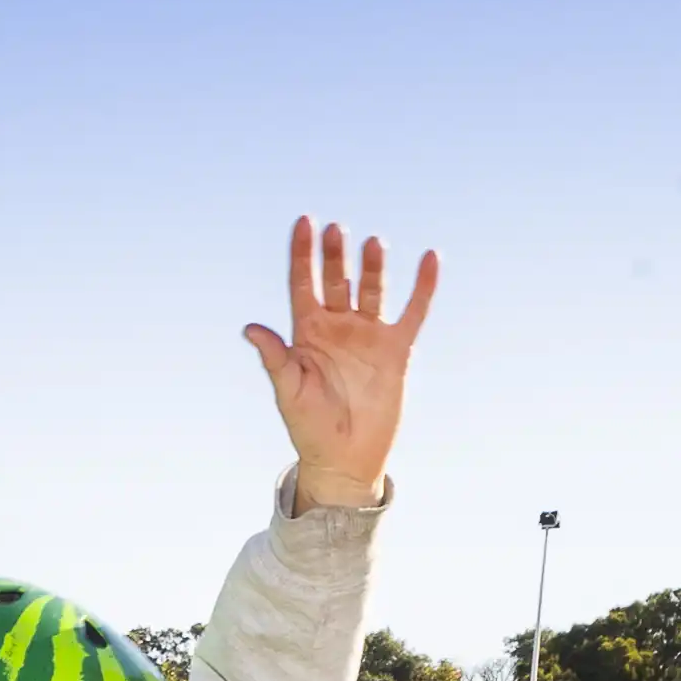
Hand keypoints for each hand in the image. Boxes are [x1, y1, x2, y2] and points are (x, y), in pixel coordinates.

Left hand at [242, 214, 435, 510]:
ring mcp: (368, 335)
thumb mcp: (289, 391)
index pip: (302, 283)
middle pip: (336, 280)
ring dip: (372, 267)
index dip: (302, 254)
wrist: (345, 457)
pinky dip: (422, 286)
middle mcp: (337, 326)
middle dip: (335, 256)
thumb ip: (274, 358)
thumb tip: (251, 328)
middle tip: (336, 230)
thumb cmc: (310, 427)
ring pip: (371, 289)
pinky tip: (429, 259)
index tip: (304, 223)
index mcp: (307, 332)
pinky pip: (412, 311)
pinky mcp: (396, 349)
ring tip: (373, 244)